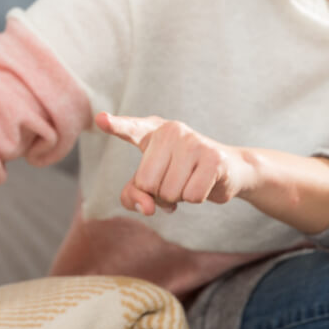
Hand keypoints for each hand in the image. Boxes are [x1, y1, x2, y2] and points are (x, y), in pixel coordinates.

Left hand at [96, 111, 257, 216]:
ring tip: (188, 181)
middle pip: (147, 183)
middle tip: (174, 181)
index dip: (115, 125)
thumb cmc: (180, 175)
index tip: (100, 119)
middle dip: (159, 194)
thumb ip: (133, 196)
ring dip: (179, 198)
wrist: (228, 170)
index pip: (129, 129)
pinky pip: (192, 196)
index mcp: (150, 132)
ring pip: (170, 192)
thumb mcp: (150, 184)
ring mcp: (194, 141)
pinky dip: (196, 198)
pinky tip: (203, 183)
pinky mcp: (214, 158)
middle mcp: (171, 131)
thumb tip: (147, 208)